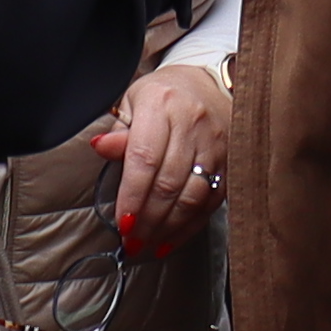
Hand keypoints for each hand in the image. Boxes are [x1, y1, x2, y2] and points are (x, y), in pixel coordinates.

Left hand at [100, 63, 228, 252]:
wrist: (209, 85)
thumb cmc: (164, 96)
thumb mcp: (133, 102)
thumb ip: (120, 132)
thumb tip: (100, 147)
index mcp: (162, 104)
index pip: (144, 158)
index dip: (132, 195)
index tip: (123, 222)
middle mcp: (192, 124)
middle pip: (169, 183)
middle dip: (148, 219)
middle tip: (132, 241)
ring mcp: (215, 144)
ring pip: (192, 197)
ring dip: (168, 227)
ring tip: (149, 244)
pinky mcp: (230, 162)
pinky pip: (210, 201)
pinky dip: (190, 225)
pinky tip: (172, 239)